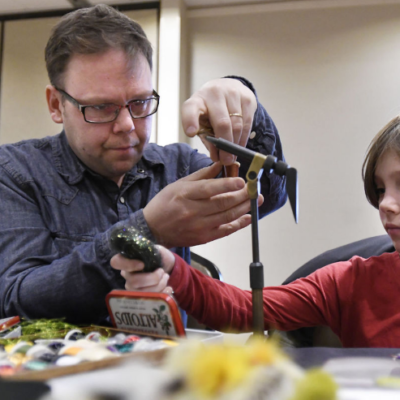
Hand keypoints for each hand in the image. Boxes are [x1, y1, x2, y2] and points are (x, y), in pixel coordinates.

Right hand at [110, 245, 174, 293]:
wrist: (168, 267)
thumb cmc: (159, 257)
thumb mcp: (156, 249)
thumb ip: (151, 250)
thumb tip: (149, 254)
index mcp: (127, 261)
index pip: (116, 262)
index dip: (128, 265)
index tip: (142, 264)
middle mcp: (127, 276)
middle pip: (133, 282)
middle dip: (153, 278)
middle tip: (162, 272)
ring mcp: (133, 288)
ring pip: (143, 292)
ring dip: (160, 285)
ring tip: (166, 277)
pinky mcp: (142, 298)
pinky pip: (151, 300)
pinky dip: (163, 294)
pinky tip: (168, 288)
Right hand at [143, 162, 263, 247]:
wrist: (153, 230)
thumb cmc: (164, 204)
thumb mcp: (179, 185)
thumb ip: (201, 175)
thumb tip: (220, 164)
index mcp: (185, 195)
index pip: (209, 189)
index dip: (227, 185)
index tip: (242, 181)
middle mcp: (192, 211)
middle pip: (222, 203)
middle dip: (242, 195)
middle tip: (254, 188)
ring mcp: (199, 226)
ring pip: (227, 216)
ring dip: (244, 208)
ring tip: (256, 199)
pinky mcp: (203, 238)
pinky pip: (225, 230)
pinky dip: (239, 224)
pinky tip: (248, 216)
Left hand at [182, 78, 256, 164]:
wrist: (227, 88)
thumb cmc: (210, 111)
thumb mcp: (203, 123)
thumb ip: (208, 139)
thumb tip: (217, 157)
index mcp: (197, 100)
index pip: (191, 109)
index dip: (190, 121)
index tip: (191, 133)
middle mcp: (214, 93)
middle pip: (222, 123)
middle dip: (225, 146)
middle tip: (225, 160)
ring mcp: (232, 93)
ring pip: (237, 125)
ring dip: (235, 144)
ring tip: (232, 156)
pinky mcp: (247, 98)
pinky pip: (247, 123)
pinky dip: (243, 138)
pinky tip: (239, 146)